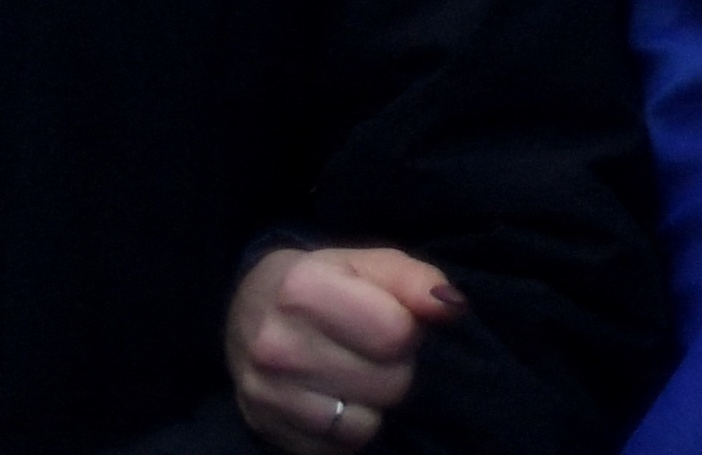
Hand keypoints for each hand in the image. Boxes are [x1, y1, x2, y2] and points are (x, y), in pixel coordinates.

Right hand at [228, 244, 458, 446]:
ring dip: (374, 403)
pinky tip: (337, 399)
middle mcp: (276, 345)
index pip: (395, 334)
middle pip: (389, 383)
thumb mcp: (371, 264)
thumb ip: (417, 280)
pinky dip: (347, 430)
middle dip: (398, 368)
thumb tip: (452, 307)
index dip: (410, 330)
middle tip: (378, 352)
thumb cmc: (326, 282)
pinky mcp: (263, 428)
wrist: (249, 310)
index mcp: (303, 290)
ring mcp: (265, 393)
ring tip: (359, 375)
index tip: (396, 322)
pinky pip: (336, 450)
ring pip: (364, 426)